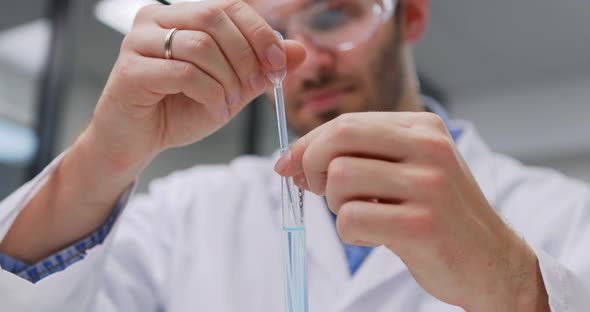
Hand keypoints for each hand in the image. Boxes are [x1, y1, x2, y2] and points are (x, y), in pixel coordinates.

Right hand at [90, 0, 304, 171]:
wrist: (139, 140)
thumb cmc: (180, 109)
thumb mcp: (231, 87)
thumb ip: (260, 68)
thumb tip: (299, 50)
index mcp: (180, 15)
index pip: (229, 6)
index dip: (259, 32)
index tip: (279, 64)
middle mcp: (155, 19)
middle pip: (213, 18)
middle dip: (245, 55)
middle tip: (253, 86)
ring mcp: (138, 42)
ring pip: (200, 46)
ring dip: (226, 79)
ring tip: (229, 103)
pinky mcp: (130, 70)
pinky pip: (184, 73)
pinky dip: (209, 94)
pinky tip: (213, 109)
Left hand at [274, 112, 548, 310]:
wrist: (490, 261)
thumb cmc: (439, 213)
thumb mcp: (408, 169)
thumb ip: (359, 156)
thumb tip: (292, 159)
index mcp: (423, 128)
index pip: (346, 123)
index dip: (308, 144)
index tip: (290, 164)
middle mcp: (428, 148)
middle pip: (338, 139)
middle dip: (312, 165)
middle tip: (319, 189)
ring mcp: (427, 185)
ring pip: (339, 179)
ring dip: (337, 205)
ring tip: (364, 215)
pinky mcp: (421, 225)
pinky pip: (350, 220)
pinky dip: (350, 233)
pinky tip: (376, 236)